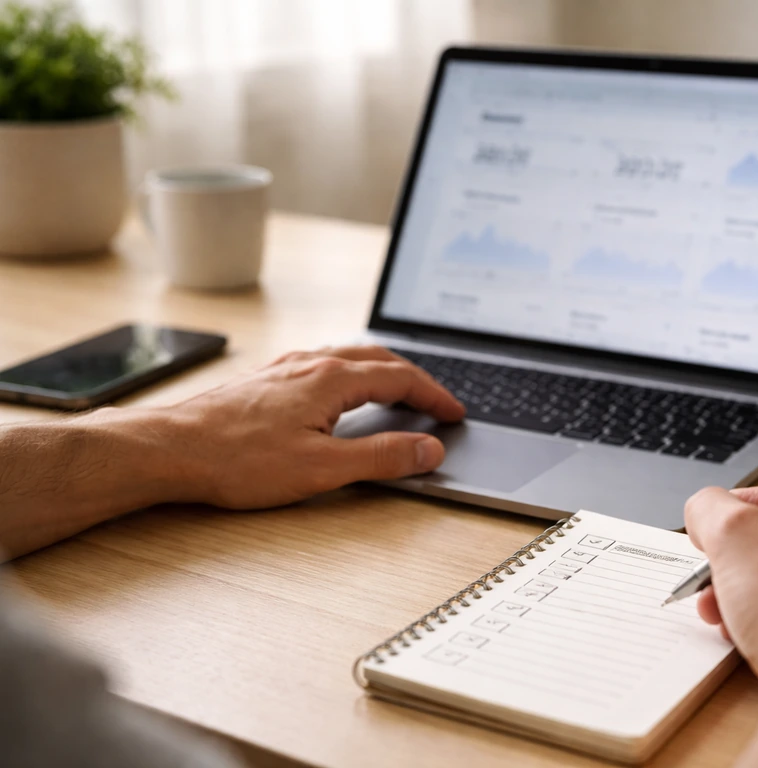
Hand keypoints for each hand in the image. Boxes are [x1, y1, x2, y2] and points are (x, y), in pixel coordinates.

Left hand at [151, 345, 464, 508]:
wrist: (171, 449)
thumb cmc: (237, 459)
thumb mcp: (323, 468)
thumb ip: (382, 458)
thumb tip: (428, 449)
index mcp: (330, 379)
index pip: (399, 377)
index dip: (433, 395)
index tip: (454, 412)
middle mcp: (310, 364)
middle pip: (378, 359)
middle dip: (414, 378)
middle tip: (436, 400)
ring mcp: (285, 368)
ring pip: (348, 358)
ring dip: (383, 372)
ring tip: (399, 391)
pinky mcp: (266, 380)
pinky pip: (323, 365)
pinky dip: (352, 374)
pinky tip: (341, 393)